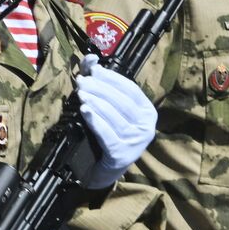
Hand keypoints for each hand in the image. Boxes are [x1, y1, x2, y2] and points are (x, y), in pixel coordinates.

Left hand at [76, 54, 156, 187]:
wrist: (104, 169)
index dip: (112, 78)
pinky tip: (85, 111)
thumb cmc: (108, 134)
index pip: (131, 90)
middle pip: (122, 103)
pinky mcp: (121, 155)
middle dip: (100, 89)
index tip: (94, 69)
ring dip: (96, 102)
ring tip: (81, 93)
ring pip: (114, 117)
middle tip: (82, 81)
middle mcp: (146, 127)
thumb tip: (91, 60)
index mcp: (147, 113)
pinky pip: (107, 134)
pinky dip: (95, 121)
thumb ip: (105, 85)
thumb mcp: (111, 110)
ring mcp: (135, 142)